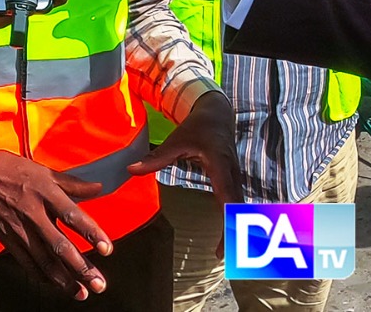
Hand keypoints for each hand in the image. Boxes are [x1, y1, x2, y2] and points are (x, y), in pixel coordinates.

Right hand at [0, 140, 111, 300]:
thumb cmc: (8, 168)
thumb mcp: (43, 170)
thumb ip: (72, 183)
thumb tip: (99, 187)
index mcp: (45, 192)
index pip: (73, 215)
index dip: (91, 233)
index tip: (106, 249)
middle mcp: (33, 214)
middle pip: (60, 245)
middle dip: (81, 267)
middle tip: (98, 284)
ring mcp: (18, 230)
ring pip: (44, 260)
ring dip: (64, 279)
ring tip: (81, 293)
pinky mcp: (7, 240)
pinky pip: (26, 262)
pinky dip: (42, 275)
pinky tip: (55, 284)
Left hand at [126, 91, 240, 257]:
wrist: (217, 113)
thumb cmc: (197, 127)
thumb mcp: (176, 141)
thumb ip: (156, 158)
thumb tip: (131, 170)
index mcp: (220, 166)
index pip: (228, 199)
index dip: (228, 222)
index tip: (223, 240)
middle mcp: (232, 174)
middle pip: (237, 209)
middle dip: (234, 233)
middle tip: (221, 257)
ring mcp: (235, 178)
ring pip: (239, 207)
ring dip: (236, 228)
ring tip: (225, 252)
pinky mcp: (232, 180)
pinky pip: (236, 203)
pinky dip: (234, 220)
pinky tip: (227, 235)